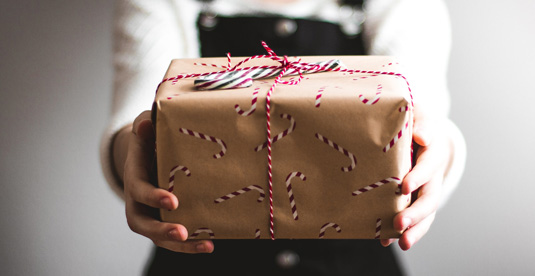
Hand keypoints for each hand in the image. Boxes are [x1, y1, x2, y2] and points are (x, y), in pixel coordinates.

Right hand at [121, 111, 213, 252]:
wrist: (148, 153)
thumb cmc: (150, 138)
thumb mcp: (146, 126)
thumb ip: (145, 124)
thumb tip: (146, 124)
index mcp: (134, 177)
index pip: (139, 190)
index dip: (153, 197)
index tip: (173, 201)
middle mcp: (138, 201)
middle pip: (142, 223)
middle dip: (161, 230)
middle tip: (182, 232)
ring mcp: (150, 214)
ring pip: (158, 237)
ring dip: (180, 245)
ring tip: (205, 245)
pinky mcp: (164, 221)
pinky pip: (173, 238)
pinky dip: (190, 245)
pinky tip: (210, 244)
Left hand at [381, 104, 451, 249]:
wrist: (420, 133)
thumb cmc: (414, 121)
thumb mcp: (418, 115)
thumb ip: (420, 123)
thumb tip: (422, 137)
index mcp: (433, 152)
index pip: (428, 165)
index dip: (418, 176)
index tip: (404, 187)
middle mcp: (433, 175)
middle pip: (429, 197)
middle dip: (416, 212)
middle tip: (399, 223)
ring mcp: (425, 190)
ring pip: (425, 214)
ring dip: (415, 229)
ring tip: (402, 243)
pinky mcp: (414, 200)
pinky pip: (413, 219)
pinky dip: (401, 231)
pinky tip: (386, 240)